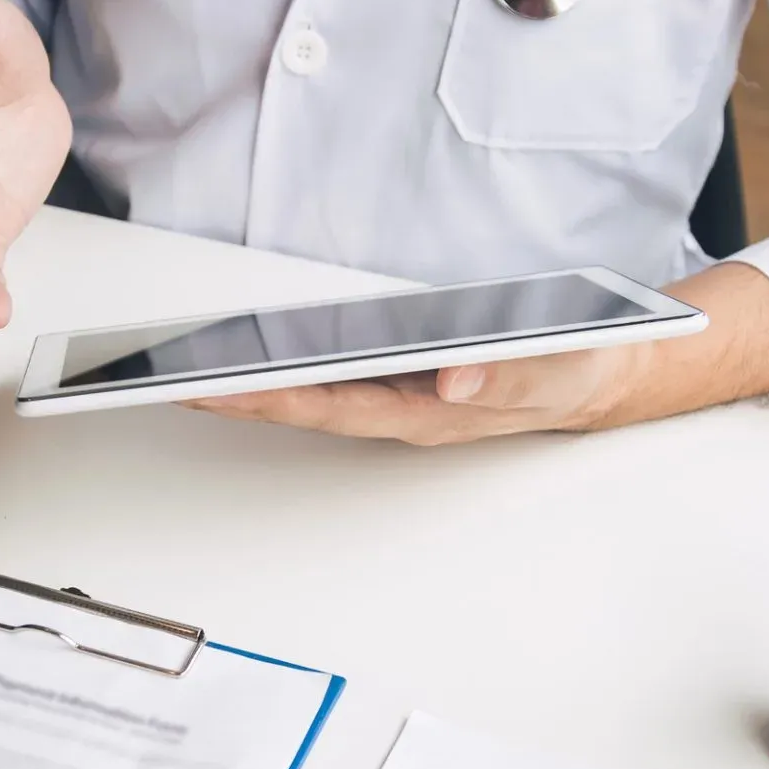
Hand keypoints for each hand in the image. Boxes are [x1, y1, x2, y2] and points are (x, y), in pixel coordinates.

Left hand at [188, 347, 640, 444]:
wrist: (602, 369)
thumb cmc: (579, 369)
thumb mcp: (560, 368)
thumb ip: (511, 376)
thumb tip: (453, 381)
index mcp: (429, 415)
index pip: (335, 407)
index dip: (275, 398)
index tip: (219, 389)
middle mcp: (402, 410)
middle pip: (304, 405)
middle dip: (236, 395)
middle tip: (165, 381)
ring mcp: (398, 396)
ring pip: (311, 393)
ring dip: (251, 383)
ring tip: (184, 368)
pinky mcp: (400, 374)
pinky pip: (330, 372)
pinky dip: (286, 364)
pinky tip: (248, 353)